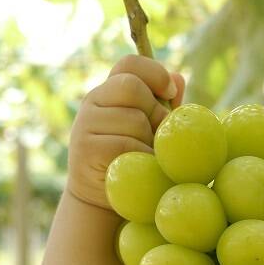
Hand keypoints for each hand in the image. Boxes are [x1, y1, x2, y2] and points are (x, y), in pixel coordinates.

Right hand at [68, 54, 185, 210]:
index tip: (171, 92)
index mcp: (109, 90)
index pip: (129, 64)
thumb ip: (164, 106)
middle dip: (154, 112)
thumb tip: (179, 78)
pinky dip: (142, 158)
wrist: (102, 200)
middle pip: (132, 87)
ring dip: (150, 142)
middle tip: (157, 136)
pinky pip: (127, 145)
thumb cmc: (133, 160)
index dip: (154, 72)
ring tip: (147, 156)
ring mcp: (85, 124)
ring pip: (133, 119)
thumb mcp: (151, 130)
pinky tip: (140, 169)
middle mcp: (92, 101)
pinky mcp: (86, 149)